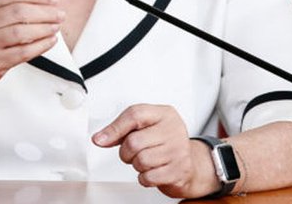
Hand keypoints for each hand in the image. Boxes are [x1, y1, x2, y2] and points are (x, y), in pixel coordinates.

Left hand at [92, 104, 217, 198]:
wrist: (191, 163)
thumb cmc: (164, 141)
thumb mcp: (145, 126)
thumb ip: (121, 129)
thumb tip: (100, 138)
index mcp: (164, 113)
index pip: (134, 115)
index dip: (114, 129)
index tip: (101, 139)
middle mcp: (173, 129)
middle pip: (134, 142)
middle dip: (126, 152)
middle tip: (133, 152)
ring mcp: (178, 150)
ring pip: (140, 160)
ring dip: (136, 165)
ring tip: (145, 160)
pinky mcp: (179, 170)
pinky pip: (148, 177)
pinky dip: (144, 177)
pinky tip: (152, 171)